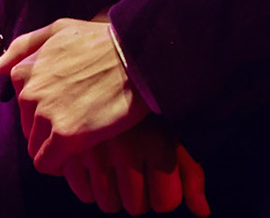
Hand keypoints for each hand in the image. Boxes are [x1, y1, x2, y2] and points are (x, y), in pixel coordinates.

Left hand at [0, 17, 148, 172]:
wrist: (138, 55)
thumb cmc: (103, 41)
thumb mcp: (59, 30)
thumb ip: (25, 47)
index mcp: (26, 70)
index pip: (23, 106)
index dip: (44, 112)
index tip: (66, 110)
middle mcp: (30, 92)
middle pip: (29, 128)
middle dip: (49, 130)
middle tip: (79, 124)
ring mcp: (46, 114)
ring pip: (37, 147)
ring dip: (55, 148)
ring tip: (83, 140)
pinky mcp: (65, 135)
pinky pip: (47, 163)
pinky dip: (58, 165)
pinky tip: (78, 157)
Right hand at [63, 116, 209, 214]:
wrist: (105, 65)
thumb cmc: (144, 106)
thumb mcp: (171, 132)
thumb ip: (190, 174)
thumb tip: (203, 212)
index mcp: (157, 141)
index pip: (166, 202)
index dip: (164, 195)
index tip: (159, 177)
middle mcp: (126, 147)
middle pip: (136, 207)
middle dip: (137, 195)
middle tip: (135, 170)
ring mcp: (94, 148)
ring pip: (107, 203)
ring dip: (112, 193)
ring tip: (115, 167)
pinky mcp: (66, 148)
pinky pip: (81, 192)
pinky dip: (87, 186)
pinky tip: (94, 166)